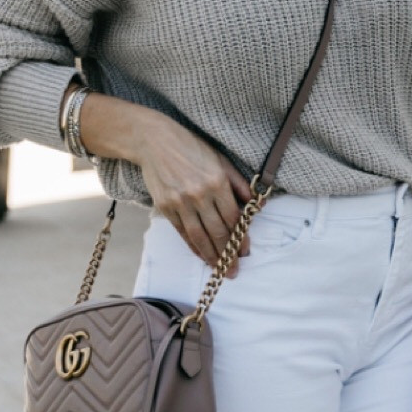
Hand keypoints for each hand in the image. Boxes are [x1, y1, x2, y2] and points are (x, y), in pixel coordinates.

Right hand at [133, 113, 254, 268]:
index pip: (233, 217)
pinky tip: (201, 256)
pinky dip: (192, 246)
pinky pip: (182, 232)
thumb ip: (240, 184)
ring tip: (220, 270)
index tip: (246, 251)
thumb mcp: (221, 160)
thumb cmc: (192, 148)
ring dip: (210, 256)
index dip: (240, 237)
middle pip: (217, 231)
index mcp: (216, 182)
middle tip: (235, 269)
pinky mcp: (165, 206)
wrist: (154, 141)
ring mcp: (180, 202)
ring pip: (199, 236)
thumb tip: (257, 206)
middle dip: (228, 253)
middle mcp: (199, 195)